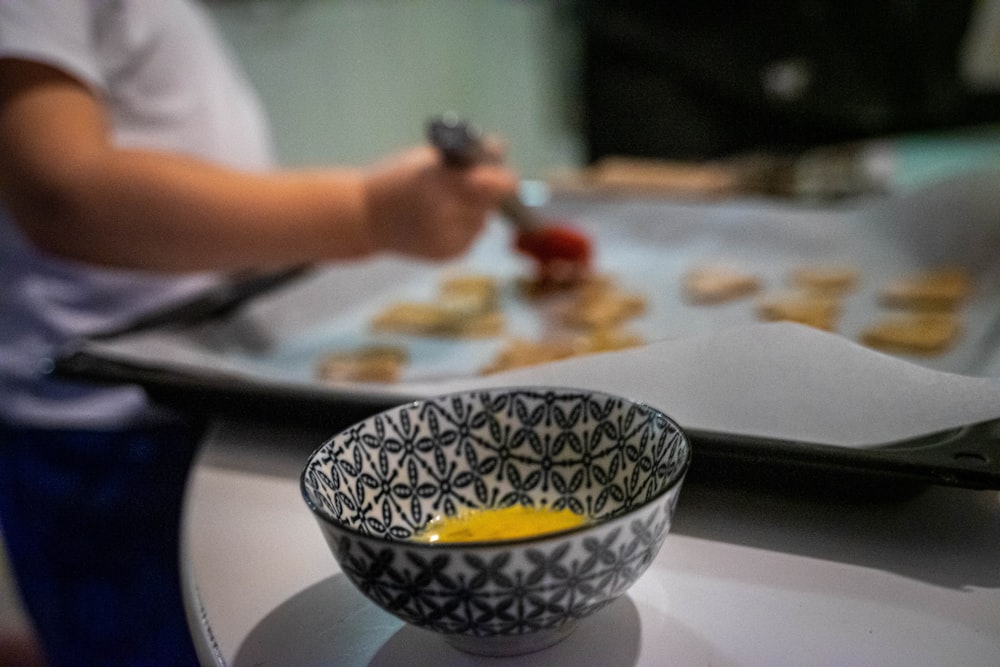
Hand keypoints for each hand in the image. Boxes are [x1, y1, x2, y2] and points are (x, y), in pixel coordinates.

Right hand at [362, 144, 517, 259]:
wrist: (363, 219)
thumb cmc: (394, 180)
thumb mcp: (426, 159)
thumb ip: (464, 157)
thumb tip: (500, 148)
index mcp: (439, 183)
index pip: (495, 185)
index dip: (501, 178)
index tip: (498, 172)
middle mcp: (446, 215)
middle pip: (490, 203)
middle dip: (485, 192)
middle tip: (464, 184)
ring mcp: (447, 239)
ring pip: (482, 221)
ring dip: (474, 211)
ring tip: (445, 204)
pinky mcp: (447, 255)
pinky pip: (471, 237)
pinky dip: (463, 228)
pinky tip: (441, 221)